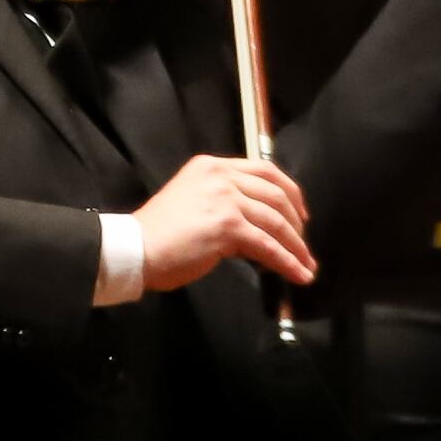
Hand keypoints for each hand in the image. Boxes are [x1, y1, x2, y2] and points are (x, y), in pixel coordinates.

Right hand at [132, 152, 312, 292]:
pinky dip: (287, 262)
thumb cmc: (157, 233)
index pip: (264, 170)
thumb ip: (221, 201)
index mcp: (211, 166)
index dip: (290, 191)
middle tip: (303, 242)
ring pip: (276, 221)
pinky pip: (268, 246)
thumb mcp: (192, 200)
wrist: (134, 248)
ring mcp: (225, 199)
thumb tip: (255, 224)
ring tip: (306, 265)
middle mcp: (221, 176)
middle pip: (276, 194)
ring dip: (296, 247)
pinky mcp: (227, 226)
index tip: (300, 212)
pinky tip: (297, 274)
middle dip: (297, 222)